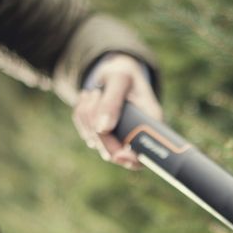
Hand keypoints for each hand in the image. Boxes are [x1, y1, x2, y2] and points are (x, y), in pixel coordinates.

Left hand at [71, 53, 162, 169]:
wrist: (114, 71)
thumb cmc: (123, 73)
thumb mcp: (120, 79)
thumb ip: (113, 101)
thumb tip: (103, 128)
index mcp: (150, 125)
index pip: (145, 157)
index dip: (131, 160)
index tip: (119, 154)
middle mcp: (135, 137)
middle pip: (112, 152)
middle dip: (99, 125)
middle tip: (97, 94)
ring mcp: (116, 139)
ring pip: (94, 140)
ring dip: (88, 113)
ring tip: (96, 92)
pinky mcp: (100, 136)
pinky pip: (83, 131)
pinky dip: (81, 113)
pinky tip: (90, 98)